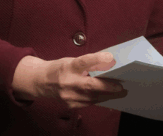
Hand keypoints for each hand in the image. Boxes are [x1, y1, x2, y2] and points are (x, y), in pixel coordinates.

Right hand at [11, 52, 126, 108]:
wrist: (40, 82)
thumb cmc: (59, 69)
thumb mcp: (71, 60)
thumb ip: (87, 63)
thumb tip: (108, 63)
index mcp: (68, 67)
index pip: (83, 61)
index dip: (97, 59)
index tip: (110, 57)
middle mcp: (67, 82)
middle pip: (90, 85)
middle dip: (108, 86)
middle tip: (122, 86)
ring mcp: (68, 96)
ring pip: (92, 97)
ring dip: (108, 95)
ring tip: (120, 92)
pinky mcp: (70, 105)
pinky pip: (89, 103)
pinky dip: (100, 99)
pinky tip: (108, 96)